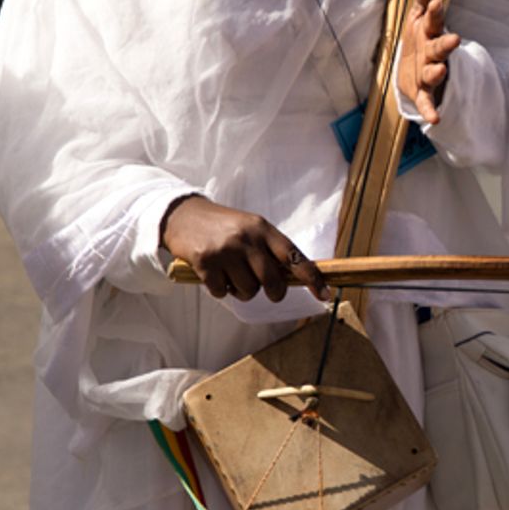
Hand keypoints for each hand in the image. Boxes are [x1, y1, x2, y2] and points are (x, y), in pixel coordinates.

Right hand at [160, 196, 328, 302]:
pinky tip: (213, 274)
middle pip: (272, 282)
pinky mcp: (205, 262)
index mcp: (263, 228)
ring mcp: (225, 250)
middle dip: (273, 293)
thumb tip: (297, 279)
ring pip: (248, 291)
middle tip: (267, 291)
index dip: (313, 278)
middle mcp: (246, 238)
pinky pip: (223, 293)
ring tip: (232, 275)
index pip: (294, 256)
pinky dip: (220, 290)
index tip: (325, 294)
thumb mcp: (251, 228)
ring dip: (241, 291)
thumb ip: (271, 250)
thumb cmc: (223, 226)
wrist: (183, 215)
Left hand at [396, 0, 459, 126]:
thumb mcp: (418, 15)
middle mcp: (433, 52)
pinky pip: (428, 101)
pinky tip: (435, 120)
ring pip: (436, 72)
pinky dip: (431, 110)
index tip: (434, 3)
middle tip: (454, 39)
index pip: (434, 20)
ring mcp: (430, 71)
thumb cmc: (420, 37)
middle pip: (440, 47)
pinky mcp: (423, 91)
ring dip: (438, 73)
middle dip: (446, 44)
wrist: (416, 69)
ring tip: (441, 72)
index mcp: (431, 32)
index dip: (433, 12)